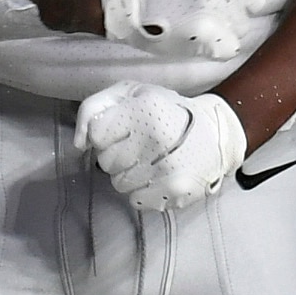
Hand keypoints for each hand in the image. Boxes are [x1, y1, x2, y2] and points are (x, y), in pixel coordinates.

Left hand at [78, 83, 251, 213]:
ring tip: (150, 161)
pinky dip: (143, 192)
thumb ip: (95, 108)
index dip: (106, 134)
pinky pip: (135, 200)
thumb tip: (79, 143)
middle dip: (117, 155)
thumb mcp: (132, 94)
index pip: (97, 134)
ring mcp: (166, 168)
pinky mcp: (175, 192)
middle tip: (139, 146)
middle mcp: (156, 138)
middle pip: (105, 161)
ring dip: (129, 175)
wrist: (216, 136)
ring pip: (119, 184)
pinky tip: (158, 177)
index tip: (123, 130)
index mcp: (145, 109)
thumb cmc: (167, 112)